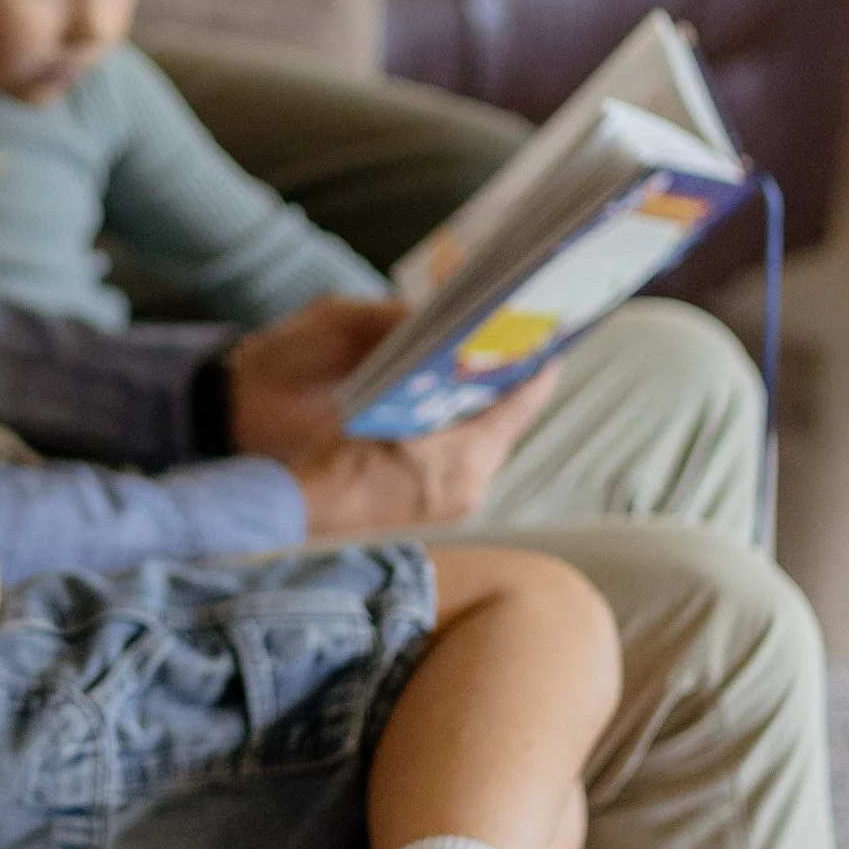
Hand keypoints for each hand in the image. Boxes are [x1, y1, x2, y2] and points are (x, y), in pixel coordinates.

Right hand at [227, 293, 557, 534]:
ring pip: (490, 440)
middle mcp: (471, 486)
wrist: (300, 508)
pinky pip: (471, 458)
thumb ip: (432, 374)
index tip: (547, 340)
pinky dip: (469, 430)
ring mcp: (458, 501)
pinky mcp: (442, 507)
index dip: (535, 368)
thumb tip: (464, 341)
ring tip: (486, 371)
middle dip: (509, 385)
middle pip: (508, 423)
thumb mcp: (386, 400)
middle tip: (512, 347)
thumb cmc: (336, 453)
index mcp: (464, 461)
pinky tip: (454, 407)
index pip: (519, 405)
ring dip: (488, 408)